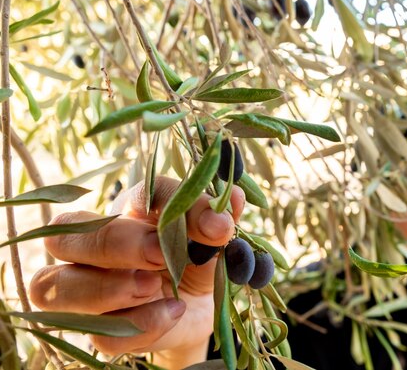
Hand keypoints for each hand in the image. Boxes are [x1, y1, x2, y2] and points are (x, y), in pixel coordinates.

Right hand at [29, 176, 244, 368]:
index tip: (215, 223)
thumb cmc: (197, 259)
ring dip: (106, 287)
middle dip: (115, 242)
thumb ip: (216, 219)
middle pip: (64, 235)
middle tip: (159, 254)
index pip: (136, 193)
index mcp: (127, 211)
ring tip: (152, 286)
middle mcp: (94, 248)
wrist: (200, 307)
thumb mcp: (211, 238)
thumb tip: (232, 198)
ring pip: (54, 287)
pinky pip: (101, 334)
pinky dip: (139, 324)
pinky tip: (172, 314)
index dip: (171, 202)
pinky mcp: (103, 332)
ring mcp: (89, 292)